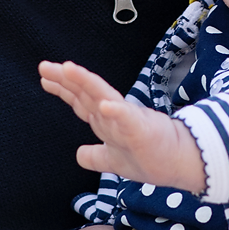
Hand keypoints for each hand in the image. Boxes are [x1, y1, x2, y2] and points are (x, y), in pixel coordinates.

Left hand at [39, 59, 205, 189]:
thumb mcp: (116, 160)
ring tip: (69, 69)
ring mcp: (129, 120)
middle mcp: (116, 115)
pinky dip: (116, 111)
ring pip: (104, 97)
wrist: (183, 163)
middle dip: (66, 79)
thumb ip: (96, 156)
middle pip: (87, 93)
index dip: (64, 88)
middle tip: (45, 66)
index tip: (45, 77)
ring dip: (86, 83)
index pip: (81, 101)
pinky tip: (104, 105)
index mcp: (108, 121)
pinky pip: (128, 119)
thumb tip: (79, 154)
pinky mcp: (144, 129)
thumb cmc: (152, 157)